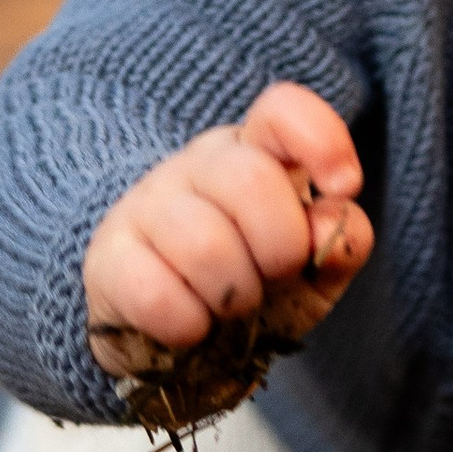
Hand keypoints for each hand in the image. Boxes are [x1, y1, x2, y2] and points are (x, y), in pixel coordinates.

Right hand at [83, 83, 370, 371]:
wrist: (171, 342)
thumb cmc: (252, 289)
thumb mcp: (312, 272)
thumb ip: (340, 242)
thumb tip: (333, 222)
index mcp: (253, 154)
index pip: (281, 110)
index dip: (322, 140)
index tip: (344, 186)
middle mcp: (196, 167)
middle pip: (251, 178)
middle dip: (280, 247)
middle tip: (272, 277)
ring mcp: (145, 207)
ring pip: (204, 244)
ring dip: (235, 295)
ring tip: (231, 306)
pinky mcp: (108, 258)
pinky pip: (158, 295)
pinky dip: (189, 326)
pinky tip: (191, 326)